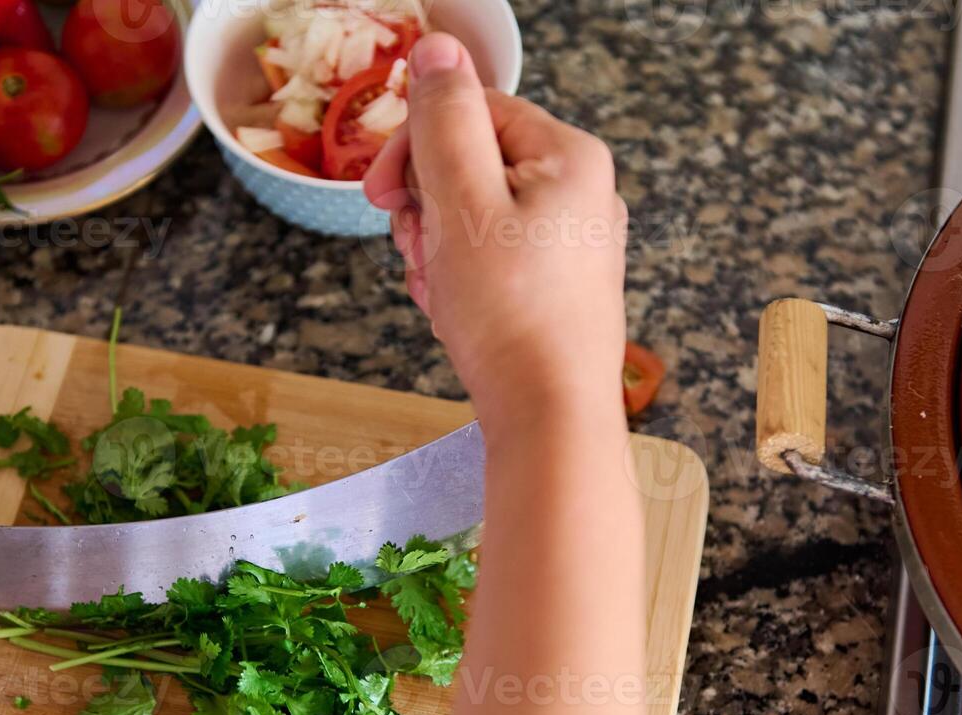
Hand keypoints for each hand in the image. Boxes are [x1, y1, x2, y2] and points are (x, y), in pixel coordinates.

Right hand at [363, 33, 628, 429]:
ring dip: (436, 249)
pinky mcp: (557, 288)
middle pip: (471, 164)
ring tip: (440, 291)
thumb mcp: (463, 202)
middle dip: (426, 207)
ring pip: (473, 217)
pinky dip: (460, 281)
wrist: (549, 419)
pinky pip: (491, 260)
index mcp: (569, 157)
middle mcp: (581, 193)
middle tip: (418, 250)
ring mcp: (571, 244)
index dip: (415, 148)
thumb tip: (438, 48)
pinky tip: (455, 313)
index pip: (472, 111)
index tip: (380, 195)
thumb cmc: (512, 317)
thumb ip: (445, 120)